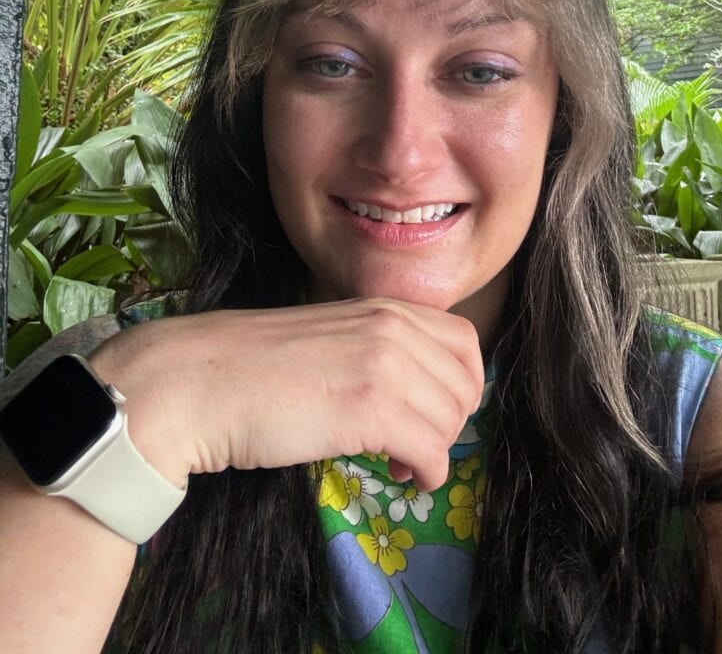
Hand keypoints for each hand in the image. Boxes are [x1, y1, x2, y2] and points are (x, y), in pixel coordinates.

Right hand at [90, 298, 484, 492]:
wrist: (195, 381)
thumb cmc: (249, 365)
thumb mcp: (326, 336)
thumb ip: (373, 348)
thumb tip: (410, 388)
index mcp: (383, 307)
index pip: (465, 342)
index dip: (460, 383)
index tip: (433, 409)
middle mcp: (393, 328)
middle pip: (465, 385)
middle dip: (449, 422)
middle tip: (416, 442)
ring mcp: (384, 366)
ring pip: (452, 421)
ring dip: (435, 449)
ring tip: (400, 461)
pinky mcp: (369, 411)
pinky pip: (433, 452)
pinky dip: (426, 474)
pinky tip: (397, 475)